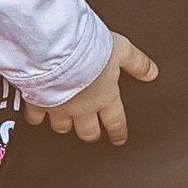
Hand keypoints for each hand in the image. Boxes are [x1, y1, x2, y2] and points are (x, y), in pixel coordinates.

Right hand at [23, 32, 156, 143]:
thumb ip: (137, 62)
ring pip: (62, 128)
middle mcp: (82, 108)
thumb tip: (151, 73)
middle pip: (88, 132)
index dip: (117, 132)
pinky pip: (35, 118)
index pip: (115, 121)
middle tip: (92, 134)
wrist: (56, 50)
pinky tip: (36, 116)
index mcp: (105, 97)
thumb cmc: (88, 49)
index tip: (118, 139)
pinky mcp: (38, 103)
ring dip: (65, 126)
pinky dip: (36, 118)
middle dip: (91, 134)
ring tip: (65, 124)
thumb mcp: (121, 49)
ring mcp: (59, 108)